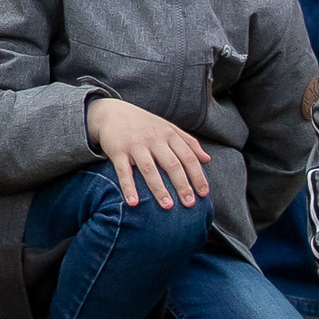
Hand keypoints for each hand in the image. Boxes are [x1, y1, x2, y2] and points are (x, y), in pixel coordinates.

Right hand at [87, 96, 213, 209]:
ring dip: (159, 189)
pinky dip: (128, 187)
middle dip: (182, 185)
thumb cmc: (144, 124)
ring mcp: (134, 144)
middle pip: (171, 164)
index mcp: (168, 134)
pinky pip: (123, 171)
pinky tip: (133, 202)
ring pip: (149, 169)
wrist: (111, 112)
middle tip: (190, 204)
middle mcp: (153, 138)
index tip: (204, 193)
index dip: (198, 176)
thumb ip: (188, 142)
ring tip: (167, 206)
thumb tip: (207, 160)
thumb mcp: (167, 127)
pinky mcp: (117, 151)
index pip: (188, 157)